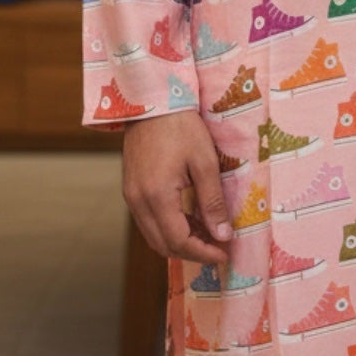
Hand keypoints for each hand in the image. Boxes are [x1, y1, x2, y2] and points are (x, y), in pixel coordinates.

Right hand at [122, 109, 233, 266]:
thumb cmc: (181, 126)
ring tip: (209, 236)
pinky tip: (191, 220)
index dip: (203, 253)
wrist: (152, 101)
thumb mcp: (204, 162)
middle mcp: (138, 201)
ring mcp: (131, 196)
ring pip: (154, 235)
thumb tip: (223, 235)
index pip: (179, 241)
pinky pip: (149, 221)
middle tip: (219, 248)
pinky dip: (169, 227)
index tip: (225, 254)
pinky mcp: (131, 189)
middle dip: (192, 252)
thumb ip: (212, 201)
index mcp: (157, 196)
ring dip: (180, 241)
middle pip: (163, 244)